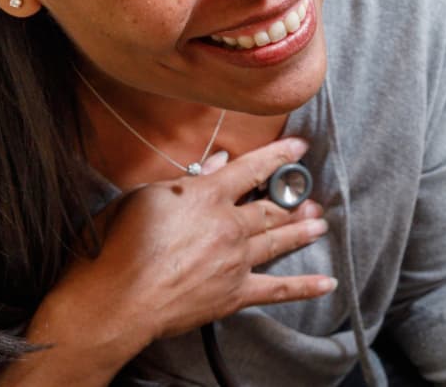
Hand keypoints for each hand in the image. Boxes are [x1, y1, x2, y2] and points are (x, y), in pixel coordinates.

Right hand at [61, 136, 334, 344]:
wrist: (118, 299)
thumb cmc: (120, 245)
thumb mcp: (146, 197)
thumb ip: (186, 179)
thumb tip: (216, 163)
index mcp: (208, 196)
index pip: (252, 169)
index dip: (279, 156)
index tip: (300, 147)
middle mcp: (229, 225)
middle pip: (271, 208)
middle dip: (295, 199)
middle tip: (313, 196)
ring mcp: (236, 261)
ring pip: (278, 241)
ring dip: (302, 231)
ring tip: (320, 224)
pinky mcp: (235, 293)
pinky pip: (276, 289)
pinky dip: (304, 287)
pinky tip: (327, 283)